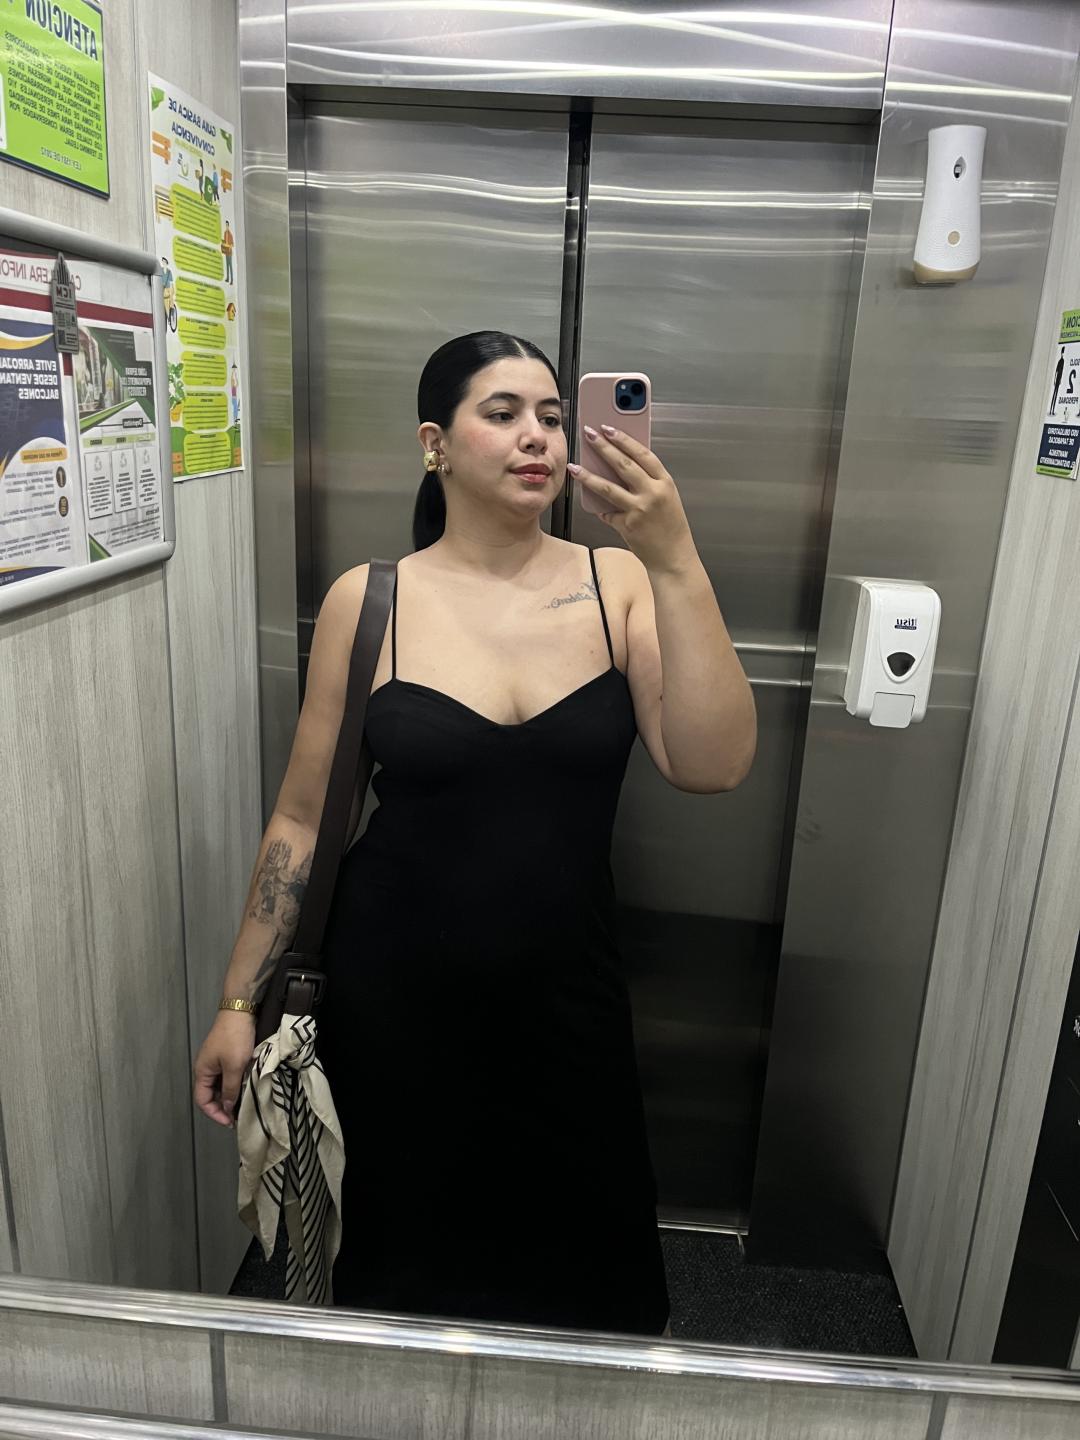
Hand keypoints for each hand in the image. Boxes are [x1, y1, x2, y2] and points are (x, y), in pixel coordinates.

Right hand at [193, 1011, 255, 1127]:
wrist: (240, 1010)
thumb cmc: (235, 1038)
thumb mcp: (234, 1067)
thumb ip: (230, 1089)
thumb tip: (228, 1107)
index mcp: (202, 1072)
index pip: (202, 1101)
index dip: (215, 1113)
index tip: (230, 1122)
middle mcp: (205, 1068)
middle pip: (210, 1095)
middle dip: (223, 1107)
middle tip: (239, 1116)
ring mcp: (215, 1061)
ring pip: (219, 1086)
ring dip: (229, 1096)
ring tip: (243, 1104)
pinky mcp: (224, 1055)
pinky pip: (226, 1076)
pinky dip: (233, 1084)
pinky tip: (244, 1088)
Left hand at [568, 425, 695, 571]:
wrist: (674, 558)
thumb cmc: (671, 528)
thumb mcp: (667, 498)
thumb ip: (648, 482)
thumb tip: (622, 466)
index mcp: (665, 483)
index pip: (642, 454)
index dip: (624, 439)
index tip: (609, 428)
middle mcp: (653, 493)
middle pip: (623, 464)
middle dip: (603, 447)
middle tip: (589, 435)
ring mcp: (639, 509)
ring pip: (607, 487)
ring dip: (588, 475)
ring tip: (574, 466)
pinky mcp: (627, 525)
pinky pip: (608, 512)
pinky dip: (602, 509)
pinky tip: (594, 505)